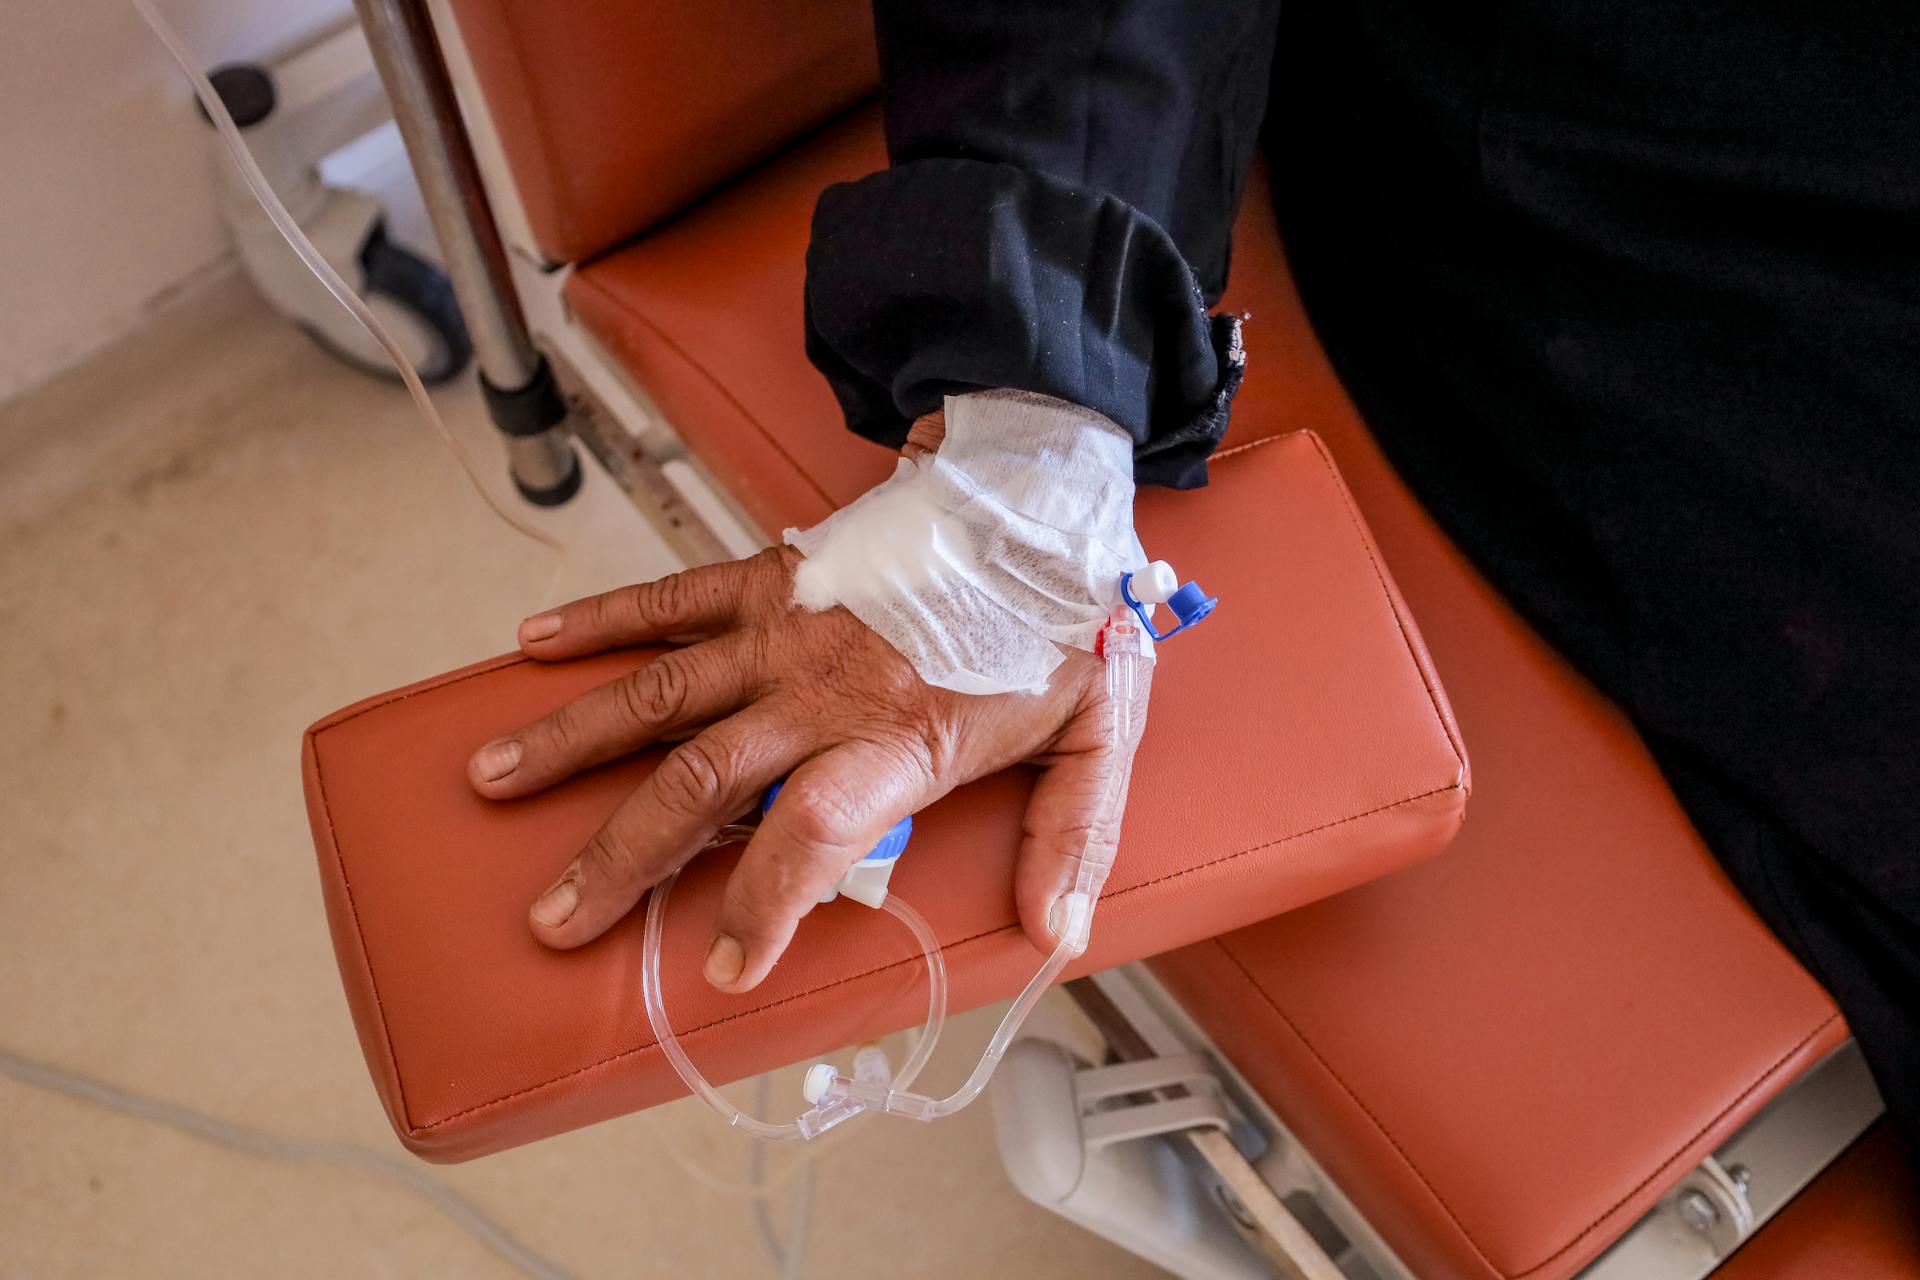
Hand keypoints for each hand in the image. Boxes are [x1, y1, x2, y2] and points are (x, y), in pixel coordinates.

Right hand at [468, 546, 1146, 992]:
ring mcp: (783, 627)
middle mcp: (820, 687)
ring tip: (491, 783)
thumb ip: (1070, 837)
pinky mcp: (767, 577)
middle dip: (622, 857)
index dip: (766, 904)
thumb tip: (1056, 935)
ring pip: (658, 693)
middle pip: (702, 780)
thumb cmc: (1056, 625)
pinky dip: (601, 620)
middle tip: (557, 918)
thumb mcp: (1096, 735)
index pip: (814, 833)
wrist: (1033, 500)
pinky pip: (671, 598)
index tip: (727, 966)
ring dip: (571, 741)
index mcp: (898, 735)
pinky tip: (531, 645)